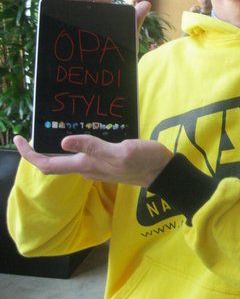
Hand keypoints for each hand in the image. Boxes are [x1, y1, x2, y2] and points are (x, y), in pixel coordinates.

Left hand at [14, 135, 172, 187]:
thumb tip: (64, 141)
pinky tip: (76, 130)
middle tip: (28, 130)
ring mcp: (95, 166)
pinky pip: (79, 154)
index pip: (48, 164)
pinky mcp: (105, 160)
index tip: (18, 139)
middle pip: (52, 162)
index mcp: (86, 165)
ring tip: (48, 126)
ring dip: (52, 146)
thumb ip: (93, 146)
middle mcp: (86, 167)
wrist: (163, 172)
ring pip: (65, 158)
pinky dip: (69, 143)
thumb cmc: (144, 161)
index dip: (29, 154)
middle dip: (36, 149)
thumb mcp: (121, 151)